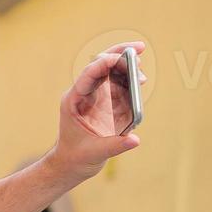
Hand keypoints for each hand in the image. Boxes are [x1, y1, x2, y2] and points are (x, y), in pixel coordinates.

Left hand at [47, 41, 147, 183]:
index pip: (89, 74)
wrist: (70, 164)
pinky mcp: (104, 103)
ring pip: (110, 72)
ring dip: (126, 68)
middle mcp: (83, 94)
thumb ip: (115, 146)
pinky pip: (117, 85)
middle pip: (100, 65)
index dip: (106, 63)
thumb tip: (135, 139)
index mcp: (73, 100)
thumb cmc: (76, 157)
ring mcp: (93, 97)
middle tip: (139, 48)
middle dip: (119, 54)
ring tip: (141, 75)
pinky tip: (140, 82)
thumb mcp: (95, 153)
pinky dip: (129, 81)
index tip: (123, 58)